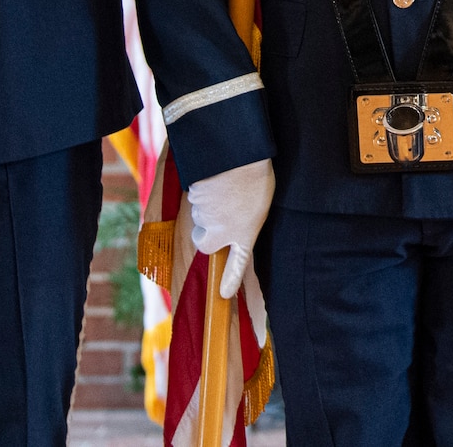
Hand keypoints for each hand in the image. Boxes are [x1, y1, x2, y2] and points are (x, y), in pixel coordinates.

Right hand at [186, 157, 274, 298]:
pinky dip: (201, 193)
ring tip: (223, 188)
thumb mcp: (260, 204)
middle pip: (204, 242)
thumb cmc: (256, 178)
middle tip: (219, 214)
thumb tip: (234, 222)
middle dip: (205, 233)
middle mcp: (221, 232)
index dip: (230, 280)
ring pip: (199, 217)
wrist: (237, 157)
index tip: (224, 294)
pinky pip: (194, 200)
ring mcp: (205, 218)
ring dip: (208, 207)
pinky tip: (213, 180)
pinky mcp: (193, 202)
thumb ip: (245, 220)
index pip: (237, 264)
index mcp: (244, 234)